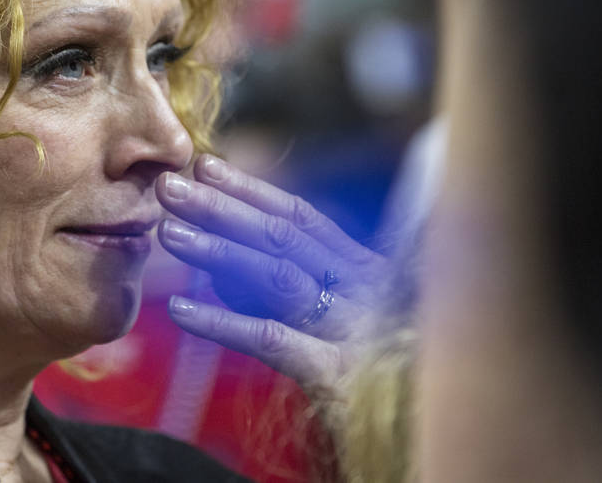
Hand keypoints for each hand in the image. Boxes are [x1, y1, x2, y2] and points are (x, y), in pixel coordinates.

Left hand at [156, 154, 387, 390]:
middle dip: (222, 207)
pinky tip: (180, 309)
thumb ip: (301, 294)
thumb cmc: (386, 379)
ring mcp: (356, 330)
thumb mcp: (348, 324)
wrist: (434, 434)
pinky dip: (224, 323)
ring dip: (218, 250)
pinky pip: (273, 340)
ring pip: (278, 278)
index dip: (251, 190)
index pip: (302, 219)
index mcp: (366, 273)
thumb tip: (230, 268)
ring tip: (167, 232)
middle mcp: (364, 290)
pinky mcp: (342, 376)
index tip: (206, 166)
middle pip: (284, 237)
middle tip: (168, 186)